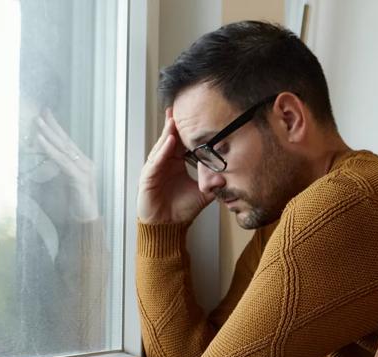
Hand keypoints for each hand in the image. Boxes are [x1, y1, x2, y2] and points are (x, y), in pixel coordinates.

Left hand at [33, 108, 98, 220]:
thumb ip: (56, 171)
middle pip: (66, 141)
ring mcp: (84, 170)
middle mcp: (85, 164)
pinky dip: (50, 150)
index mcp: (82, 164)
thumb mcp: (62, 183)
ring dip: (49, 134)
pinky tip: (41, 140)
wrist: (85, 221)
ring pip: (64, 148)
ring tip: (38, 122)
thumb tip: (43, 160)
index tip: (45, 115)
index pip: (67, 143)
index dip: (56, 128)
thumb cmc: (73, 205)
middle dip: (53, 126)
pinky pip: (62, 161)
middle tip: (41, 112)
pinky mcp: (79, 178)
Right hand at [137, 108, 213, 224]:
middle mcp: (164, 163)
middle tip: (181, 107)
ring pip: (162, 146)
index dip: (187, 131)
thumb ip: (215, 184)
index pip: (181, 143)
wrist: (168, 227)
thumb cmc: (181, 210)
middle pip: (170, 139)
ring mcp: (155, 168)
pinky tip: (170, 141)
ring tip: (175, 119)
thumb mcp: (202, 194)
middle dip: (175, 124)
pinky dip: (163, 150)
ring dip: (168, 133)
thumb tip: (229, 176)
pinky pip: (156, 161)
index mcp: (176, 164)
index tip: (195, 116)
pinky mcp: (148, 177)